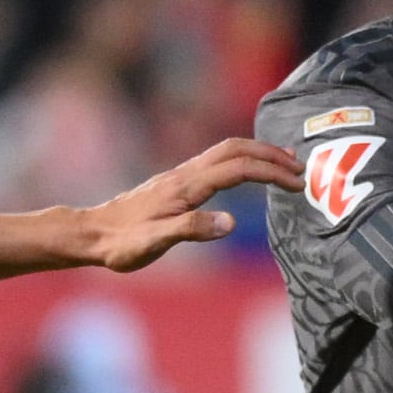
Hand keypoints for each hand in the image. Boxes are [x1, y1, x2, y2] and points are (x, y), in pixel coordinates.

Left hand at [77, 138, 303, 271]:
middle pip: (236, 149)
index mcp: (186, 187)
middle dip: (270, 154)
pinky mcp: (175, 183)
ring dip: (257, 154)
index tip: (297, 185)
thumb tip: (231, 223)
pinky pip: (216, 162)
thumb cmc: (122, 243)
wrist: (92, 233)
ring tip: (282, 164)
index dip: (272, 173)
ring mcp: (180, 176)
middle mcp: (185, 174)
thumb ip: (192, 230)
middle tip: (299, 168)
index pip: (239, 170)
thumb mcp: (155, 243)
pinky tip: (244, 175)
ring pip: (225, 152)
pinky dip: (240, 161)